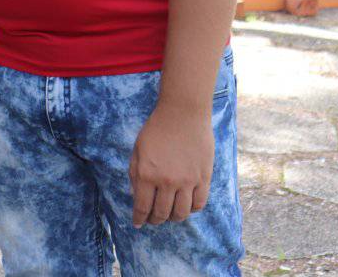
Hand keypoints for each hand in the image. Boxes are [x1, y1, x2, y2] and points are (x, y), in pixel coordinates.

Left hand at [129, 99, 213, 226]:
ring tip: (170, 215)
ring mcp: (187, 181)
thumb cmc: (156, 129)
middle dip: (155, 220)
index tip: (138, 224)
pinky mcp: (203, 178)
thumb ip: (135, 173)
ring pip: (181, 213)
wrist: (183, 114)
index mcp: (146, 174)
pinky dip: (192, 210)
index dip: (139, 218)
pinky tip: (186, 206)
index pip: (142, 206)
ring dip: (174, 218)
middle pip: (162, 213)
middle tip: (153, 220)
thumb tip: (136, 194)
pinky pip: (199, 204)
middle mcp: (166, 181)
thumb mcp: (137, 149)